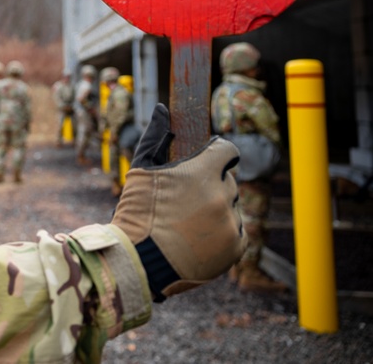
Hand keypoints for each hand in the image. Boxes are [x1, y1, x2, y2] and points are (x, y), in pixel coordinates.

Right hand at [111, 104, 243, 300]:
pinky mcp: (236, 248)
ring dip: (216, 210)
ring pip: (231, 207)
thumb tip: (161, 109)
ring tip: (186, 223)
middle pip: (228, 181)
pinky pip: (235, 232)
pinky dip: (221, 234)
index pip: (227, 150)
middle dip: (211, 185)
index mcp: (204, 172)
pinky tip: (195, 238)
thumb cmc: (137, 213)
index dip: (217, 152)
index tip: (207, 158)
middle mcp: (223, 196)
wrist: (139, 263)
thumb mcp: (141, 170)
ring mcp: (231, 223)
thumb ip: (155, 137)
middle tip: (185, 199)